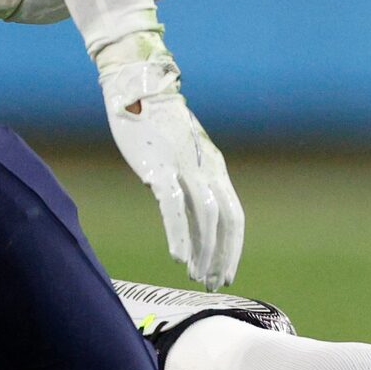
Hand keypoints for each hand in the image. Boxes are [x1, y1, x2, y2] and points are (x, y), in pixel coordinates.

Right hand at [99, 48, 243, 287]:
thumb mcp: (180, 157)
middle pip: (226, 220)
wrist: (137, 87)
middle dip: (222, 255)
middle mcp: (207, 169)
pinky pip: (174, 205)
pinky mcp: (160, 166)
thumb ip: (186, 185)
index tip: (226, 272)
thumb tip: (183, 220)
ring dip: (203, 250)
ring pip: (206, 216)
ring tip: (196, 274)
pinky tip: (177, 256)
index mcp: (214, 168)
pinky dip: (180, 232)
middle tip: (214, 282)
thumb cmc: (156, 125)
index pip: (234, 216)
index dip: (232, 247)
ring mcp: (185, 167)